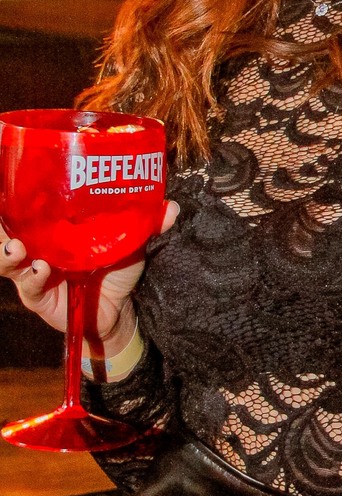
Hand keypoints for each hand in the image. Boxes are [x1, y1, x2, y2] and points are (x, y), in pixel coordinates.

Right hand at [0, 201, 177, 354]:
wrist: (117, 313)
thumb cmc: (117, 272)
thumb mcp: (130, 244)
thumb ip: (146, 225)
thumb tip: (171, 206)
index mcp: (53, 230)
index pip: (25, 210)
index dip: (13, 199)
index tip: (12, 182)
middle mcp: (38, 247)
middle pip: (5, 231)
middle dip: (2, 224)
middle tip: (4, 216)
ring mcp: (33, 272)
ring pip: (5, 260)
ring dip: (6, 252)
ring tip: (16, 247)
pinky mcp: (37, 297)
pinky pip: (27, 286)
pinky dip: (31, 277)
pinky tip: (39, 269)